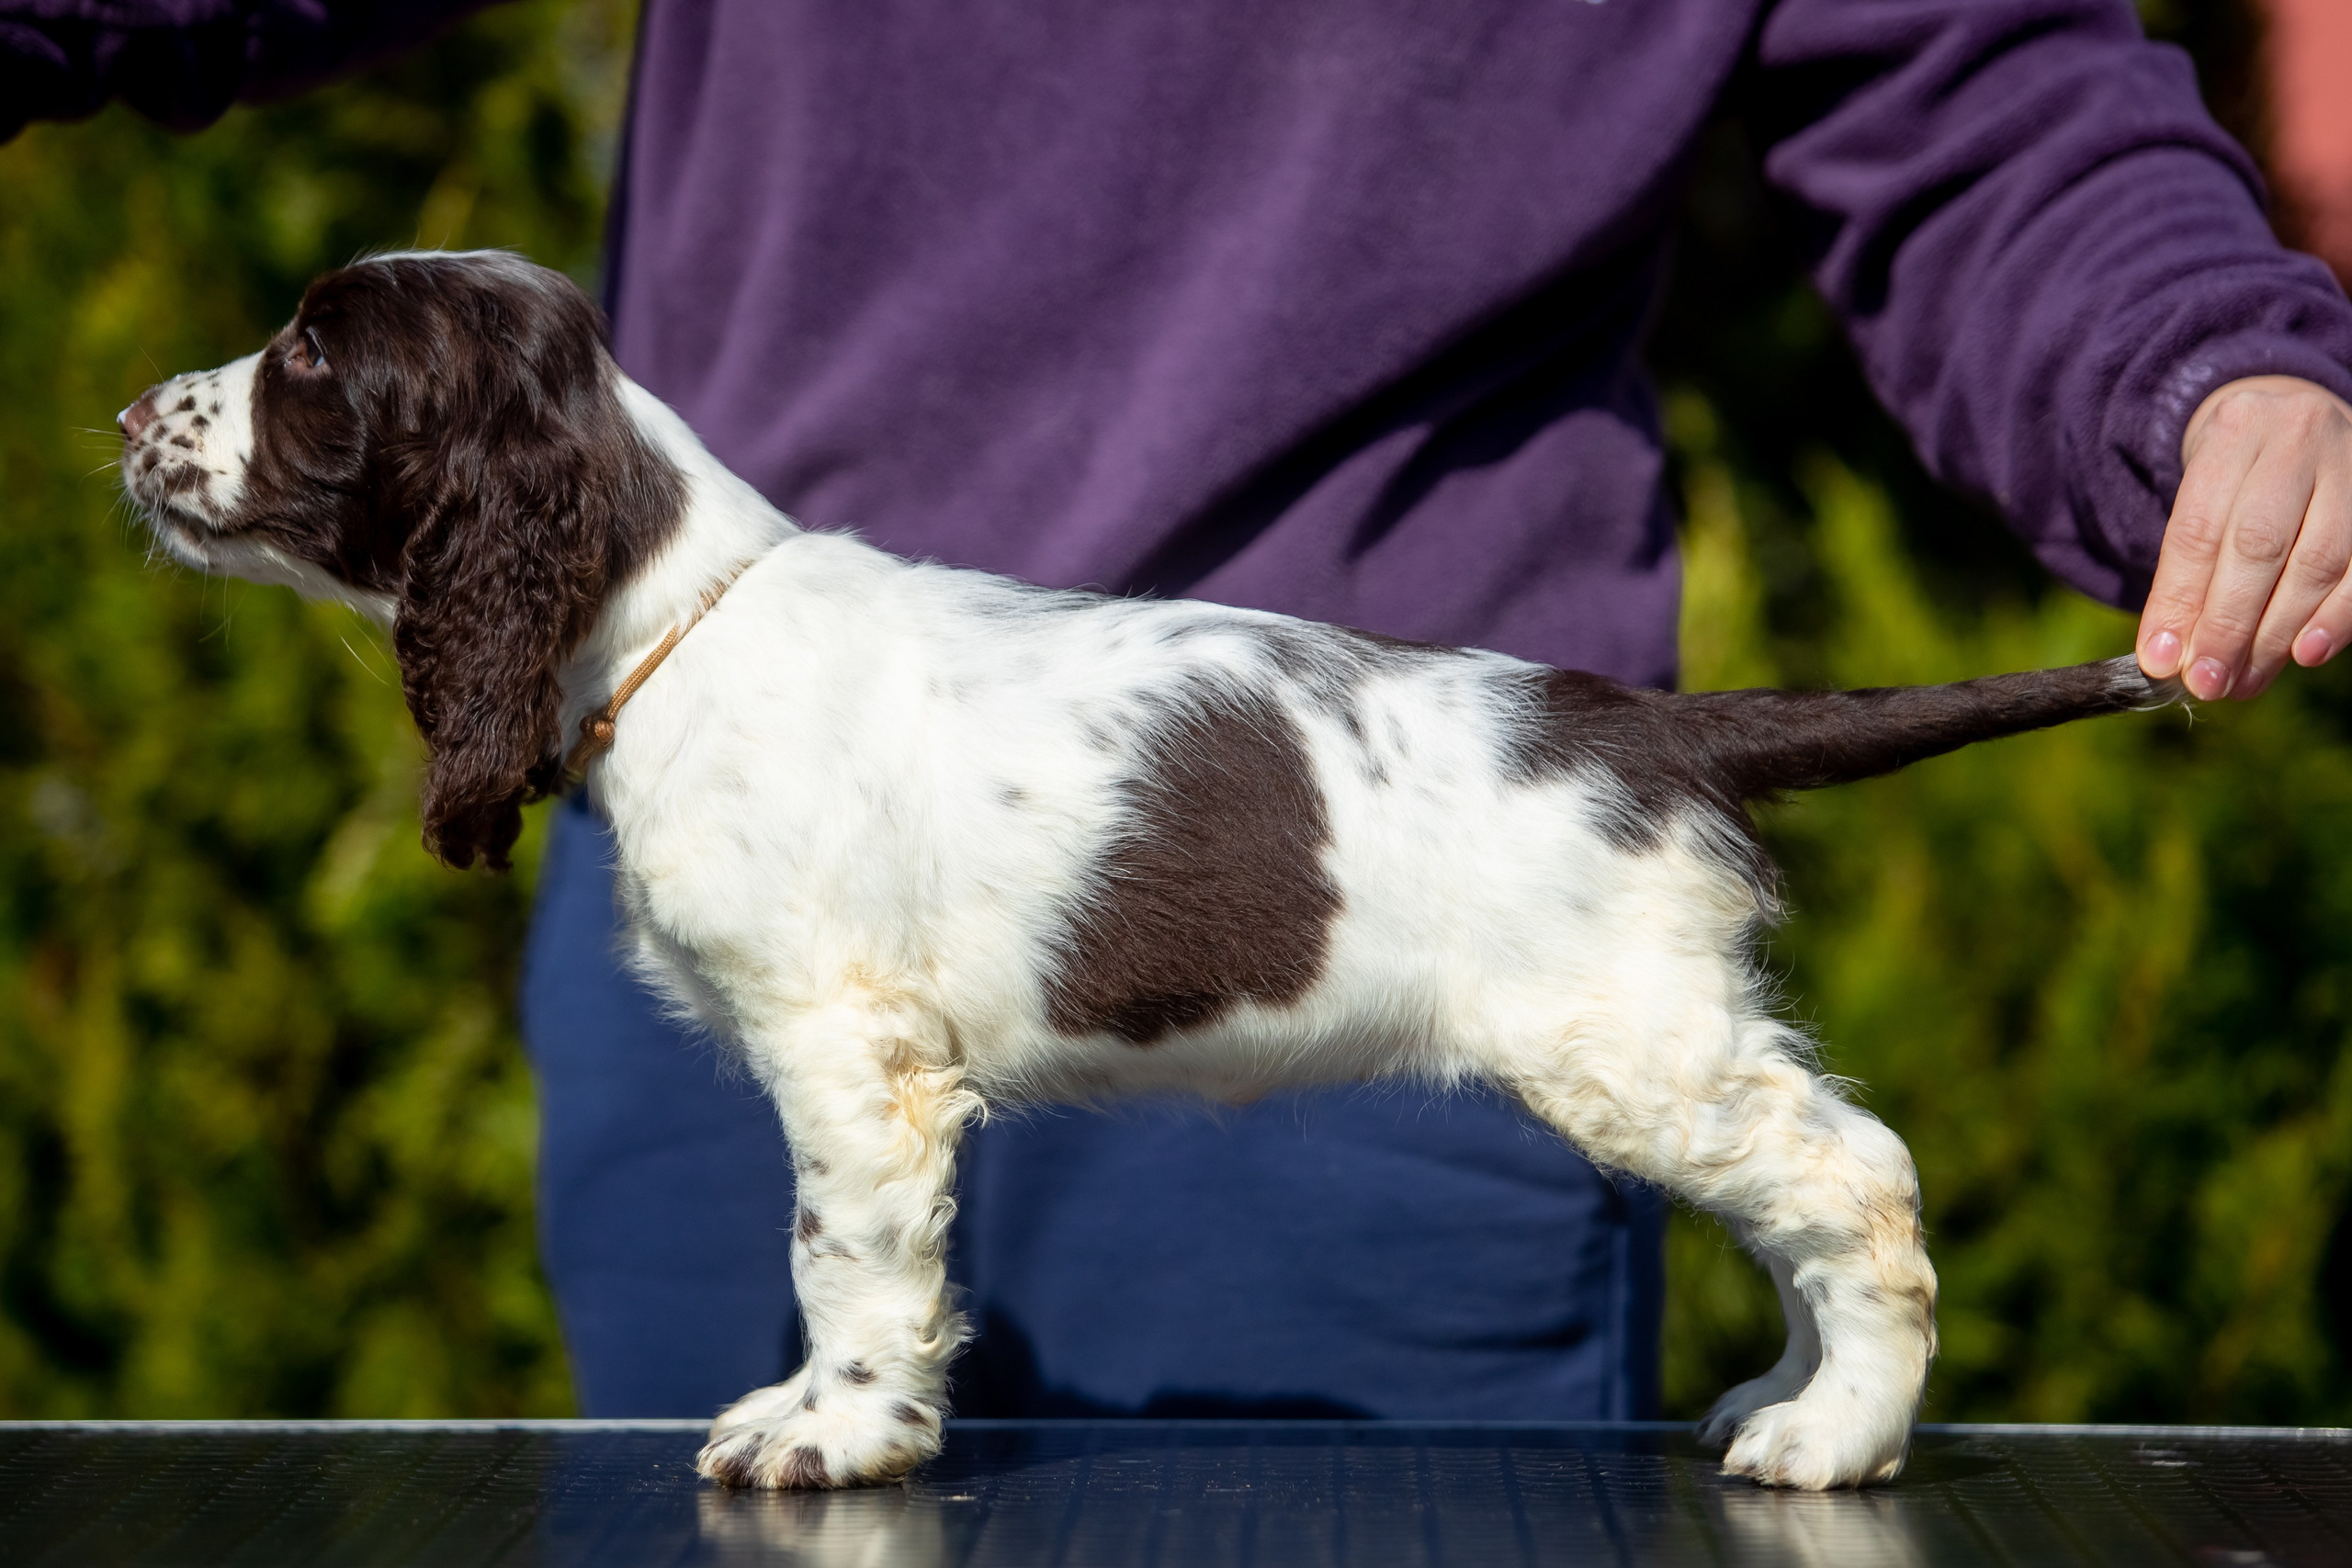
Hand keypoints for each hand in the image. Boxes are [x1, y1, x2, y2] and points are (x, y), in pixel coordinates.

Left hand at [2137, 375, 2351, 699]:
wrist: (2296, 422)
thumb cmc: (2236, 477)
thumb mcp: (2201, 499)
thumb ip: (2186, 571)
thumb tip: (2169, 657)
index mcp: (2234, 431)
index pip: (2198, 529)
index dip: (2178, 602)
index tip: (2161, 661)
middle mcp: (2297, 439)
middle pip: (2258, 546)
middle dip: (2228, 625)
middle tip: (2207, 683)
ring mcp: (2350, 466)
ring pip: (2317, 562)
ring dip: (2277, 634)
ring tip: (2245, 681)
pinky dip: (2335, 618)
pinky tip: (2305, 654)